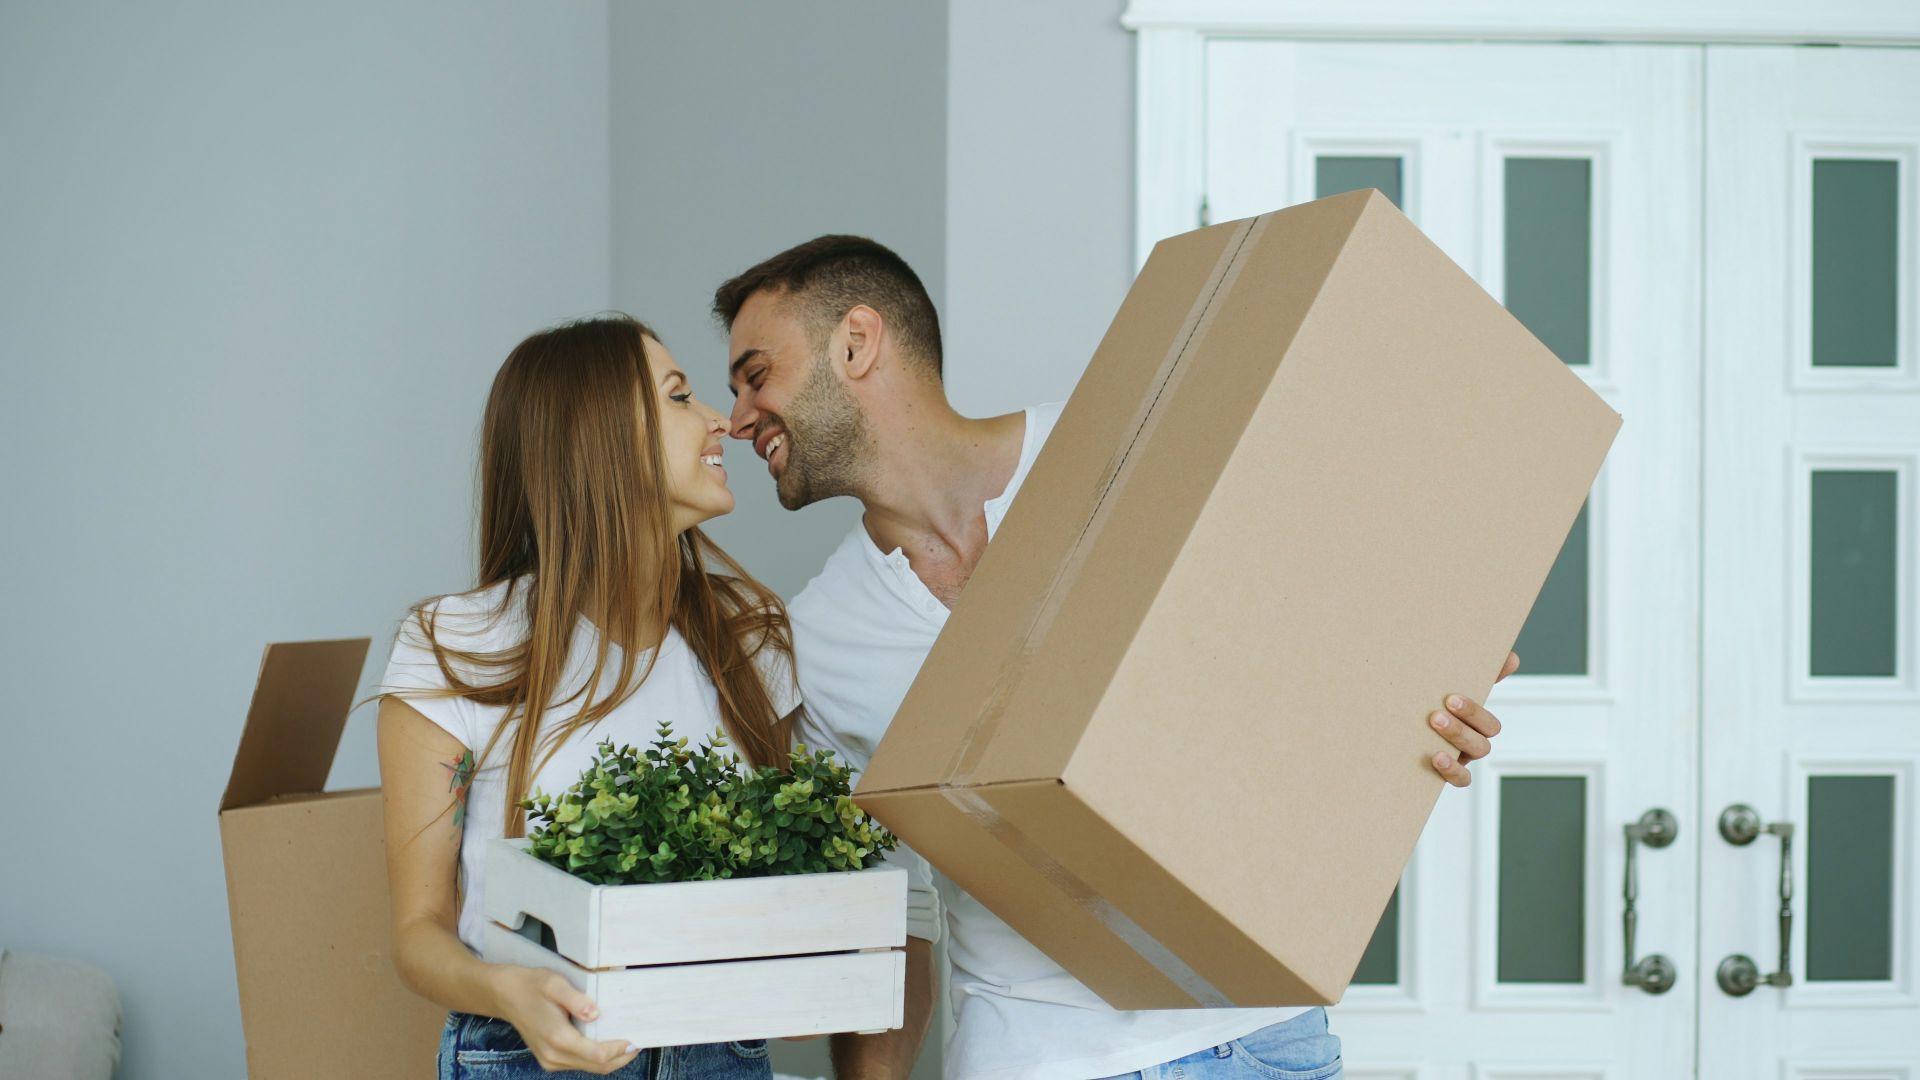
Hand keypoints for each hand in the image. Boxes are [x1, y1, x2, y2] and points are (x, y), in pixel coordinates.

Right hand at [491, 965, 639, 1074]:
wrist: (505, 995)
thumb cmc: (531, 986)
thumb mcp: (555, 984)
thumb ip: (577, 1000)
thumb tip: (596, 1014)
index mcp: (558, 1038)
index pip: (598, 1055)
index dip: (620, 1050)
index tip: (635, 1040)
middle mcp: (554, 1056)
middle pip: (597, 1067)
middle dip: (620, 1058)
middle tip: (638, 1044)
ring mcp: (550, 1060)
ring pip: (589, 1068)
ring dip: (609, 1059)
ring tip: (626, 1042)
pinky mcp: (549, 1059)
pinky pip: (579, 1064)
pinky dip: (596, 1058)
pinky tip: (605, 1043)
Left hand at [1427, 651, 1517, 787]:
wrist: (1394, 733)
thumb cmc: (1425, 704)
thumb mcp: (1442, 686)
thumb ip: (1472, 671)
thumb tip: (1511, 659)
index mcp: (1473, 718)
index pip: (1488, 712)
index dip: (1478, 705)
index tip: (1454, 696)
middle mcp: (1472, 737)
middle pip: (1486, 731)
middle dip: (1469, 716)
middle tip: (1444, 705)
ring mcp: (1462, 756)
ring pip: (1477, 751)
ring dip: (1459, 735)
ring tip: (1436, 722)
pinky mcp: (1448, 773)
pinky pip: (1462, 779)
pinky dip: (1453, 770)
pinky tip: (1436, 758)